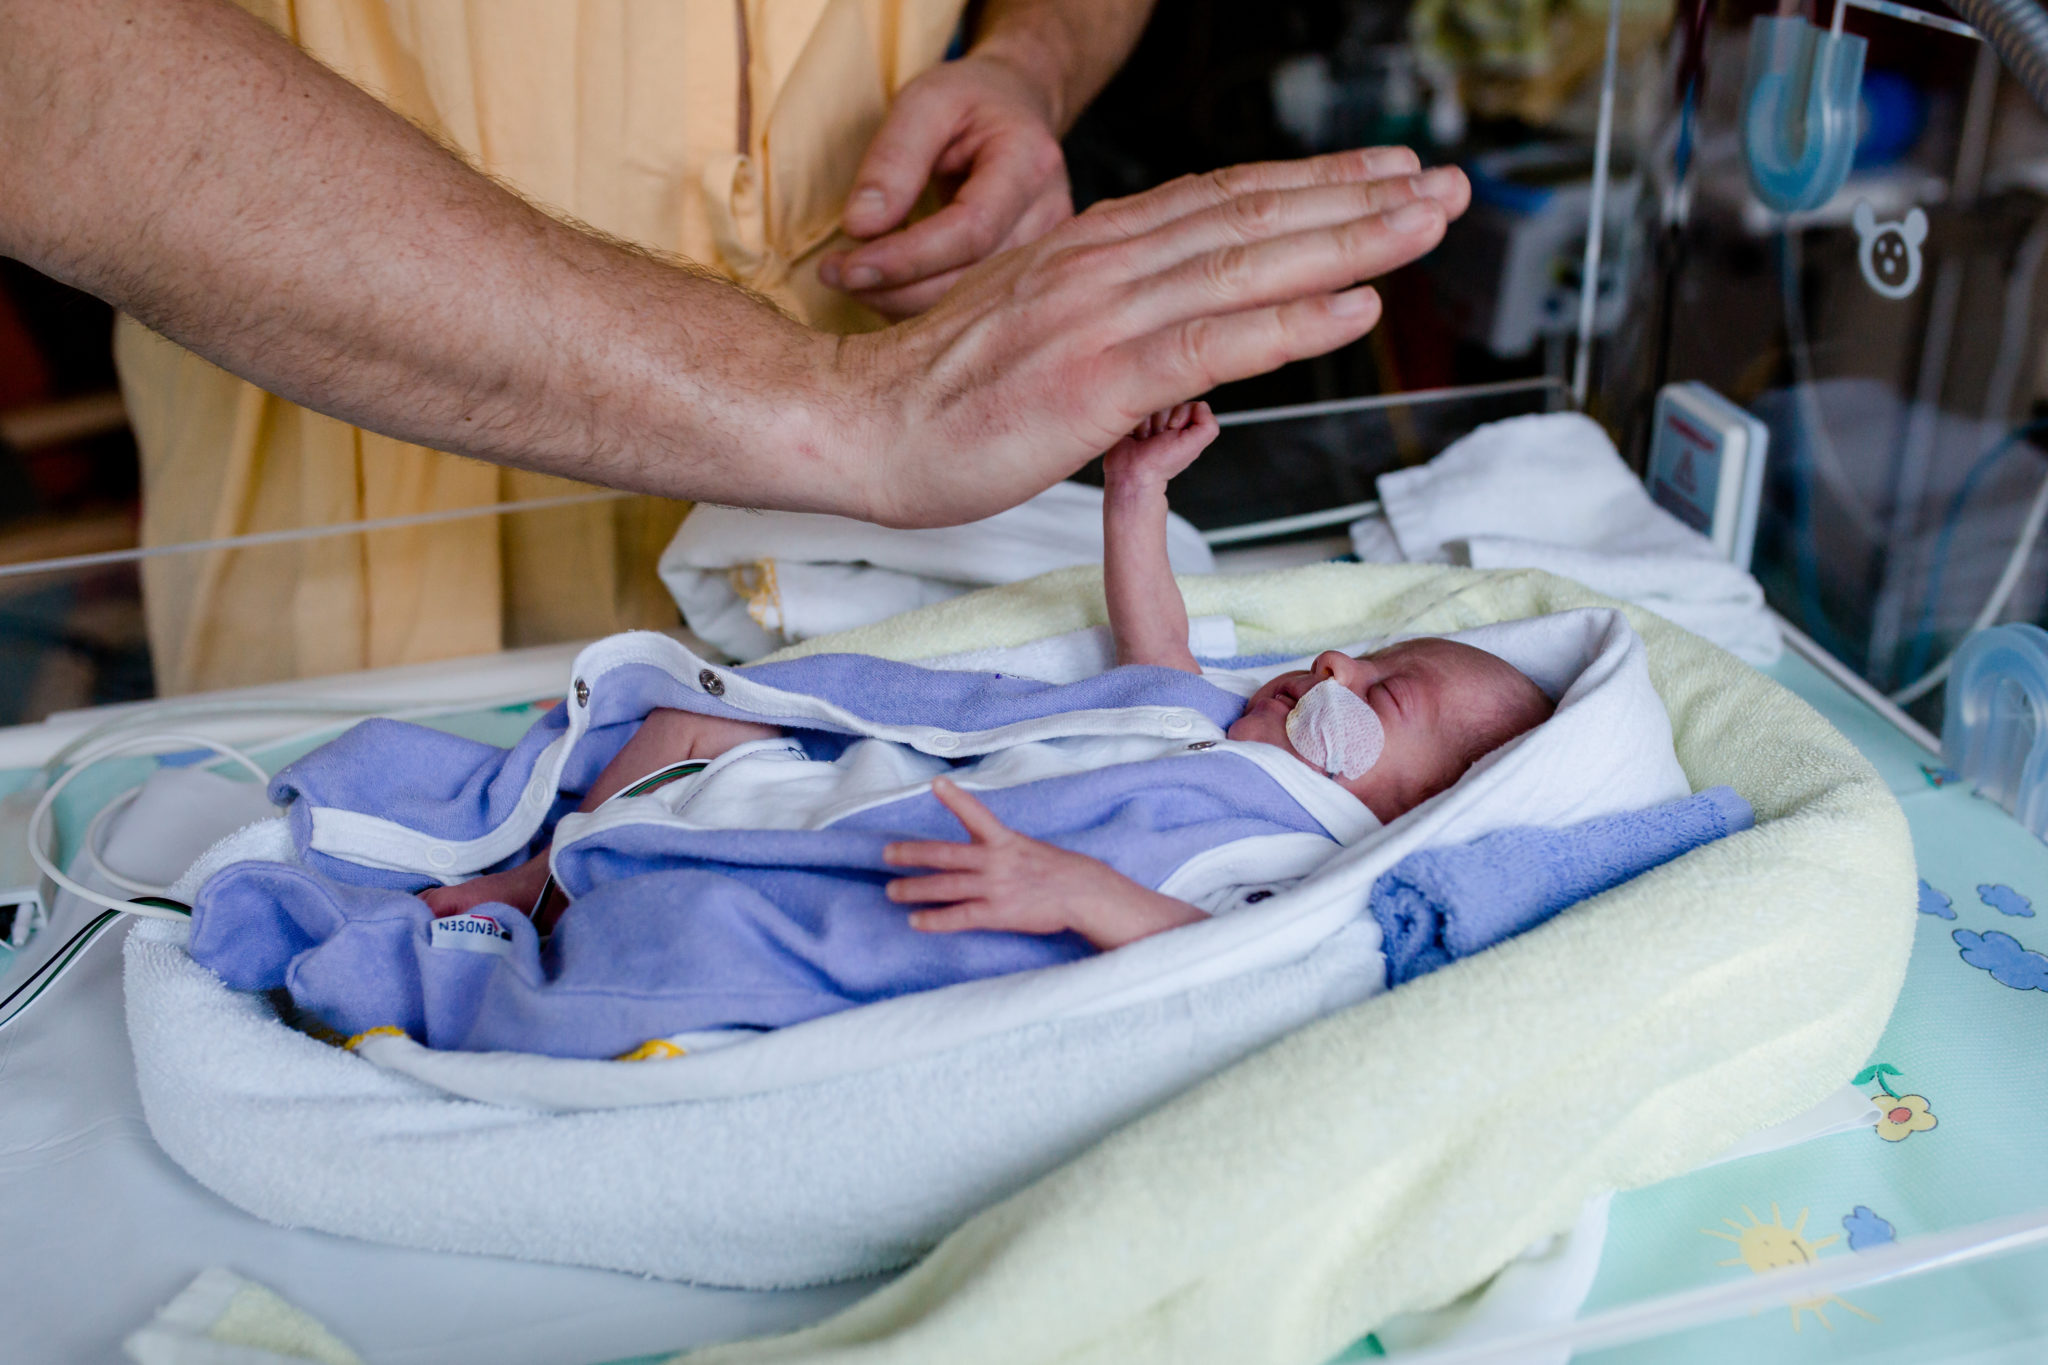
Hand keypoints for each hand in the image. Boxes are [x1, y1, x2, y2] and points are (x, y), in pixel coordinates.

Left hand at [820, 54, 1072, 318]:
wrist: (1015, 108)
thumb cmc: (969, 100)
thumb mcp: (925, 101)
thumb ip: (893, 159)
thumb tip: (860, 227)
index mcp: (1030, 164)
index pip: (971, 230)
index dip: (908, 257)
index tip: (848, 267)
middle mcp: (1049, 216)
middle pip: (971, 277)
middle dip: (895, 286)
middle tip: (834, 274)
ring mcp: (1044, 251)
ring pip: (969, 302)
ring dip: (900, 300)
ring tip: (849, 276)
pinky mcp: (1026, 273)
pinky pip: (970, 304)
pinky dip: (918, 303)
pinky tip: (883, 285)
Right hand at [835, 150, 1470, 526]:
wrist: (857, 423)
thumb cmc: (943, 390)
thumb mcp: (1038, 327)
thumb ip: (1112, 321)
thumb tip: (1176, 355)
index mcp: (1096, 249)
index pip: (1224, 203)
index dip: (1314, 183)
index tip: (1384, 173)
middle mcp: (1109, 264)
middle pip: (1255, 218)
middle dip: (1360, 199)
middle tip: (1442, 186)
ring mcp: (1104, 317)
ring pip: (1250, 266)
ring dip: (1350, 242)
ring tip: (1425, 223)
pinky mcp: (1095, 379)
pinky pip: (1213, 345)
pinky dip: (1290, 322)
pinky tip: (1353, 307)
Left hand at [884, 777, 1205, 949]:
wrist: (1084, 895)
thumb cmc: (1057, 871)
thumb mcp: (1029, 848)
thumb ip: (1001, 847)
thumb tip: (977, 849)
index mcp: (1005, 840)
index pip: (975, 814)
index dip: (955, 799)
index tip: (935, 784)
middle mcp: (995, 860)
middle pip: (944, 855)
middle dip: (911, 854)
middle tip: (886, 854)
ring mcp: (994, 887)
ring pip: (944, 886)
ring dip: (913, 888)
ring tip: (891, 891)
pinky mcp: (997, 914)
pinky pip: (958, 917)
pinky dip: (934, 919)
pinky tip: (916, 921)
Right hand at [1103, 401, 1219, 489]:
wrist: (1133, 473)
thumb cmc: (1160, 465)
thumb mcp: (1194, 446)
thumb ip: (1208, 425)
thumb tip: (1202, 405)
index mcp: (1186, 423)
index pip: (1187, 402)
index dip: (1180, 416)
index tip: (1174, 432)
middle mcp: (1169, 418)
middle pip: (1168, 400)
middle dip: (1162, 421)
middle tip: (1160, 437)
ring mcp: (1151, 416)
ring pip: (1151, 402)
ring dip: (1147, 423)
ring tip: (1147, 439)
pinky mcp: (1134, 416)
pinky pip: (1134, 405)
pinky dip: (1135, 422)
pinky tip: (1137, 436)